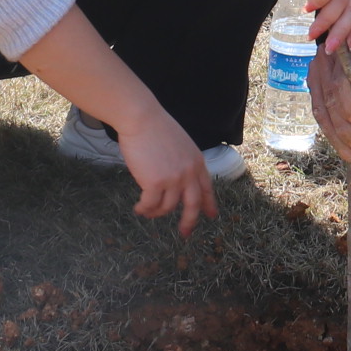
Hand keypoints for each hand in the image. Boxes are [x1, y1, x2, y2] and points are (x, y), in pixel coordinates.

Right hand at [113, 110, 217, 235]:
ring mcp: (173, 179)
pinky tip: (139, 208)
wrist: (142, 118)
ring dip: (156, 212)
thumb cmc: (155, 127)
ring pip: (167, 207)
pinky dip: (144, 209)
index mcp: (196, 162)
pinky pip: (150, 204)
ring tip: (146, 211)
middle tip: (185, 232)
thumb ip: (182, 162)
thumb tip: (176, 181)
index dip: (209, 203)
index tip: (211, 215)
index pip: (206, 187)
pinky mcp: (156, 183)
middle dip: (189, 221)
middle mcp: (189, 173)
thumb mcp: (180, 144)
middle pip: (193, 204)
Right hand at [312, 21, 350, 162]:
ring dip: (334, 136)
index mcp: (342, 57)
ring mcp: (314, 76)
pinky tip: (338, 143)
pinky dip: (328, 129)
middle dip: (342, 129)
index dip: (348, 106)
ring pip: (320, 110)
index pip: (339, 84)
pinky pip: (318, 111)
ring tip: (349, 155)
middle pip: (328, 102)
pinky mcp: (313, 86)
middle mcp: (323, 65)